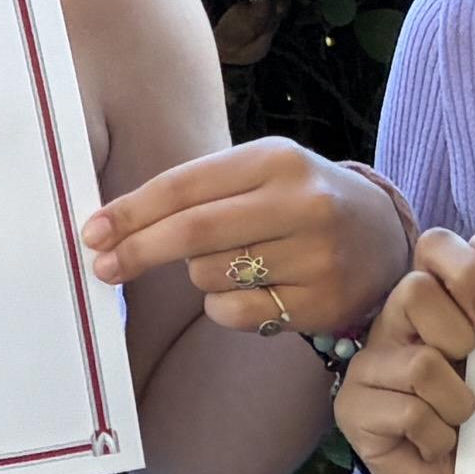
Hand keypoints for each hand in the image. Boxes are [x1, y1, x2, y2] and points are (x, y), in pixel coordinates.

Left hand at [88, 136, 416, 345]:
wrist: (382, 235)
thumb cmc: (299, 200)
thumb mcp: (260, 173)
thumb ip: (197, 191)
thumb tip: (113, 226)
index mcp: (277, 160)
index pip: (185, 186)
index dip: (131, 211)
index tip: (92, 232)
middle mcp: (301, 204)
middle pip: (192, 233)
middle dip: (138, 251)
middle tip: (103, 266)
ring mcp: (315, 257)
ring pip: (209, 276)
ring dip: (197, 275)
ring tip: (233, 262)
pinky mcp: (320, 304)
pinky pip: (234, 313)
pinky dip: (222, 306)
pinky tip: (252, 289)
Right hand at [336, 230, 474, 473]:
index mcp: (427, 307)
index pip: (432, 249)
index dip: (465, 269)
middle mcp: (389, 328)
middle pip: (415, 291)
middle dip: (459, 337)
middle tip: (472, 376)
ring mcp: (364, 369)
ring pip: (420, 363)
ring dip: (456, 404)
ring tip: (455, 425)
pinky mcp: (351, 411)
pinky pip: (408, 411)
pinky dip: (437, 435)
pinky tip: (434, 446)